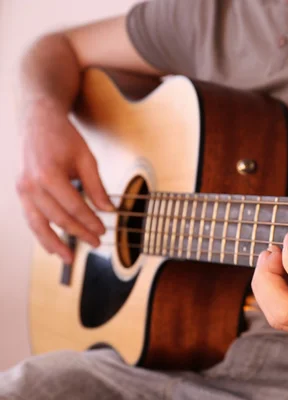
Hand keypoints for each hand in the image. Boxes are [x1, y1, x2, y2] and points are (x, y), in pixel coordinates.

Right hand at [16, 98, 113, 262]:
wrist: (38, 122)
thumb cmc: (63, 138)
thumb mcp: (86, 159)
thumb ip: (97, 186)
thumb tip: (108, 209)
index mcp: (48, 175)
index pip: (74, 207)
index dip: (90, 221)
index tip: (103, 230)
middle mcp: (31, 185)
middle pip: (58, 218)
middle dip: (79, 233)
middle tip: (96, 243)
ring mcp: (23, 190)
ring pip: (39, 224)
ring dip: (55, 243)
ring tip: (70, 258)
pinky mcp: (21, 193)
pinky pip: (31, 219)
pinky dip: (41, 234)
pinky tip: (53, 246)